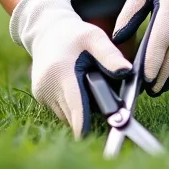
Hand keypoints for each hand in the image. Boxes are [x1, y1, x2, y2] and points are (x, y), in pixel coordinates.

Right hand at [10, 0, 131, 137]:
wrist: (46, 31)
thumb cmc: (74, 34)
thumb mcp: (94, 37)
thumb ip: (110, 55)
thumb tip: (127, 72)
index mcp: (61, 72)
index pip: (75, 106)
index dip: (85, 124)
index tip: (95, 136)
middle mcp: (48, 87)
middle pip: (74, 115)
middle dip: (91, 112)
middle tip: (107, 99)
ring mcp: (42, 94)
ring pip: (68, 115)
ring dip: (81, 110)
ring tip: (91, 89)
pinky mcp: (40, 97)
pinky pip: (61, 110)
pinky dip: (73, 105)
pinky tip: (80, 89)